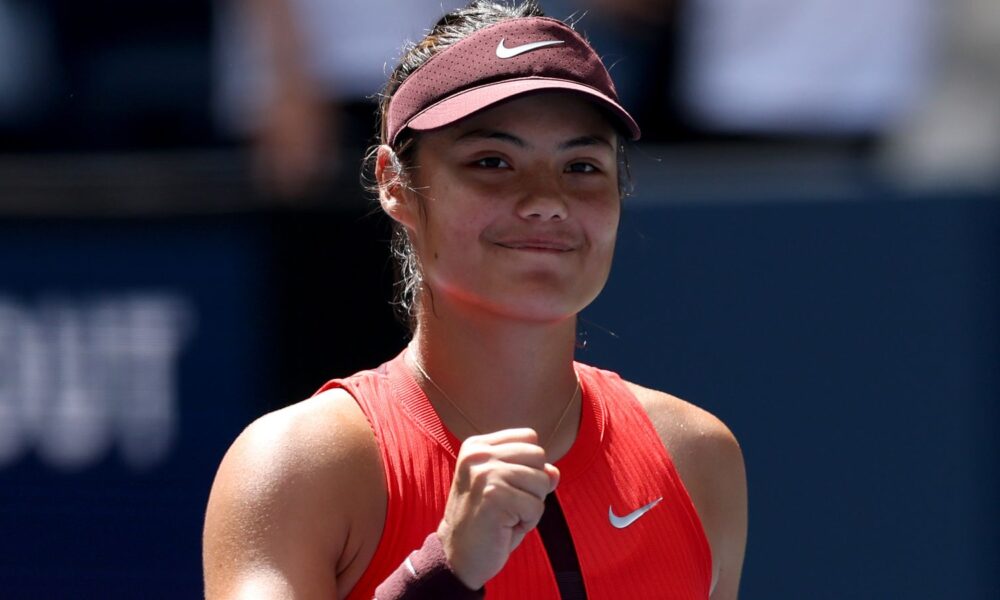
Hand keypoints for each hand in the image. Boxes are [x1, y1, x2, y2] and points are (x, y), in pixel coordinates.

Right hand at [436, 428, 559, 589]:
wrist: (457, 556)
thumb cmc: (485, 522)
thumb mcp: (508, 489)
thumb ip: (531, 473)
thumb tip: (554, 472)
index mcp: (478, 446)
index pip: (529, 437)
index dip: (529, 466)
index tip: (506, 488)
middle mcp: (478, 454)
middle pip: (538, 456)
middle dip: (534, 485)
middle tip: (509, 505)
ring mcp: (485, 473)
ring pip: (541, 480)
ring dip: (532, 505)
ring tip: (507, 516)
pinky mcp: (494, 496)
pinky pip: (536, 506)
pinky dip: (528, 522)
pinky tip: (506, 527)